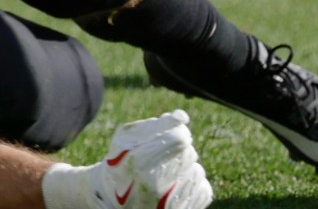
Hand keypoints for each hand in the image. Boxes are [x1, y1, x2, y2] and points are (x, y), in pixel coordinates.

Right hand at [98, 112, 213, 208]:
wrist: (114, 200)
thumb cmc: (119, 164)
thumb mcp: (124, 141)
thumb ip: (151, 126)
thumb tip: (182, 117)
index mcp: (137, 164)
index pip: (177, 139)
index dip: (178, 129)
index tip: (178, 124)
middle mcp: (155, 187)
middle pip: (188, 155)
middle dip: (179, 149)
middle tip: (165, 151)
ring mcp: (171, 204)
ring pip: (197, 171)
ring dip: (185, 167)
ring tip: (165, 172)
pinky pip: (203, 188)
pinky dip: (191, 184)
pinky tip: (174, 186)